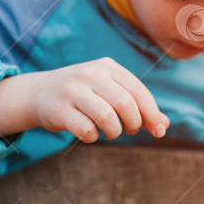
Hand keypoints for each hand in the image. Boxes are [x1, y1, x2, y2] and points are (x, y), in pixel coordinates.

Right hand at [0, 57, 169, 141]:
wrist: (38, 93)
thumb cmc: (84, 96)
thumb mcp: (110, 93)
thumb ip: (137, 106)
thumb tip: (164, 126)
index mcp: (106, 67)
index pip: (138, 90)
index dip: (152, 113)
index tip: (158, 130)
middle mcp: (89, 74)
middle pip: (124, 103)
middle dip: (133, 123)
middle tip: (129, 130)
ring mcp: (72, 90)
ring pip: (106, 117)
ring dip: (114, 132)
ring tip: (110, 133)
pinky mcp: (59, 109)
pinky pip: (86, 130)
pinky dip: (93, 137)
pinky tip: (90, 134)